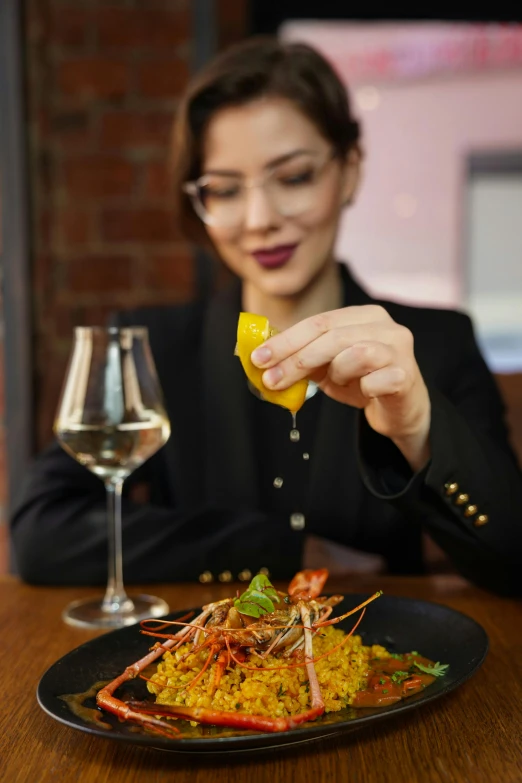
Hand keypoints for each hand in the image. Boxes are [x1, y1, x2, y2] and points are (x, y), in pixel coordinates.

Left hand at [251, 306, 430, 470]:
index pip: (318, 322)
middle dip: (295, 360)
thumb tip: (263, 358)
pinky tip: (366, 392)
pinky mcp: (406, 376)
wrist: (401, 410)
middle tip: (271, 380)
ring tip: (338, 382)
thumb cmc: (363, 382)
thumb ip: (303, 357)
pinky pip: (376, 381)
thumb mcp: (328, 367)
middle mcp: (386, 326)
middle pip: (332, 336)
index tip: (258, 358)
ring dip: (336, 373)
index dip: (286, 340)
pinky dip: (363, 389)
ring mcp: (400, 349)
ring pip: (355, 354)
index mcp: (364, 316)